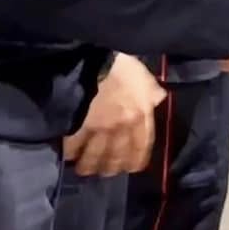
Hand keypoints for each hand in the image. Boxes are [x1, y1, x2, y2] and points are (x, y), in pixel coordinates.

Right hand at [63, 55, 166, 176]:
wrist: (95, 59)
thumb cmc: (122, 65)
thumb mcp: (144, 76)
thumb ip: (152, 91)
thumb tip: (159, 98)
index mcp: (140, 116)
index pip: (142, 147)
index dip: (136, 160)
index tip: (131, 167)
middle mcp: (122, 128)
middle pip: (117, 158)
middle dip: (111, 167)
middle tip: (105, 170)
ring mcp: (99, 130)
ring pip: (95, 158)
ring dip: (90, 166)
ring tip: (85, 168)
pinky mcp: (79, 127)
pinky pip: (74, 147)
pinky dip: (71, 154)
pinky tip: (69, 156)